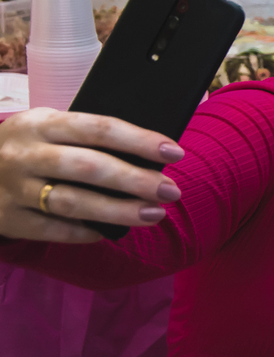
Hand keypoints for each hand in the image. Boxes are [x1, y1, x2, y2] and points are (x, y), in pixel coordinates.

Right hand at [0, 108, 184, 241]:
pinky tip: (108, 232)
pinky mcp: (7, 217)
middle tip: (171, 191)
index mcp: (41, 123)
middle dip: (136, 180)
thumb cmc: (28, 147)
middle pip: (89, 167)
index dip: (139, 141)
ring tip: (154, 214)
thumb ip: (88, 138)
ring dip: (118, 210)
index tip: (175, 153)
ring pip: (72, 202)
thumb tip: (147, 156)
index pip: (99, 128)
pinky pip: (52, 230)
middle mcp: (25, 153)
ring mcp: (13, 187)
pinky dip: (84, 232)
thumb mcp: (49, 129)